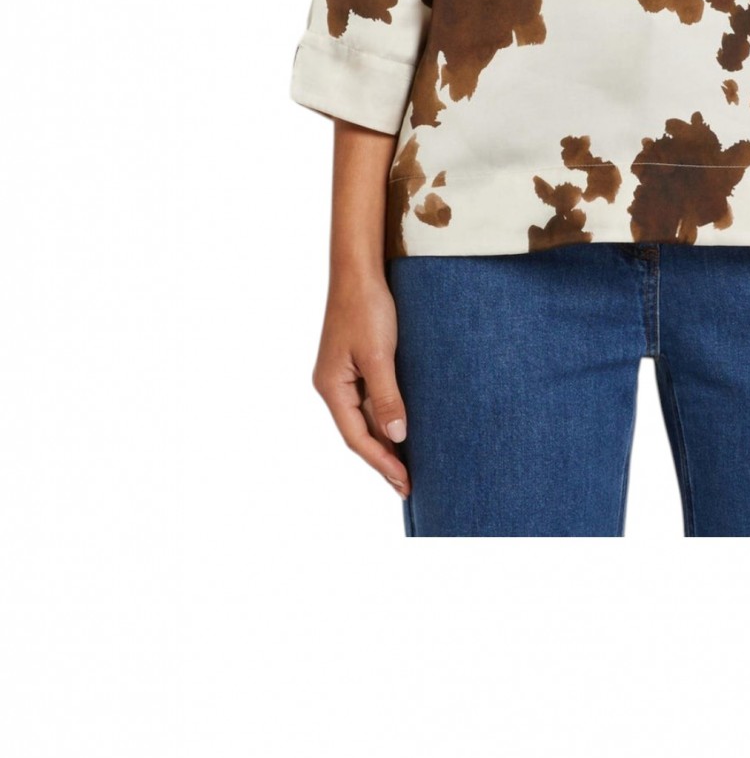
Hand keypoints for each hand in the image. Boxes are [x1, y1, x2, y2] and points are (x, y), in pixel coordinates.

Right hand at [312, 269, 409, 498]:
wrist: (359, 271)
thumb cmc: (366, 308)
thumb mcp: (379, 355)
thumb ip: (387, 397)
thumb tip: (397, 437)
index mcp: (331, 387)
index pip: (356, 437)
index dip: (381, 462)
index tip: (404, 482)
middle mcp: (333, 385)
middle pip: (358, 433)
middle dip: (383, 459)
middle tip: (409, 486)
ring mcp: (343, 375)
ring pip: (365, 418)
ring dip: (386, 441)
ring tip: (409, 466)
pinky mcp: (356, 363)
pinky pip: (371, 400)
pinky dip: (386, 417)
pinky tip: (403, 428)